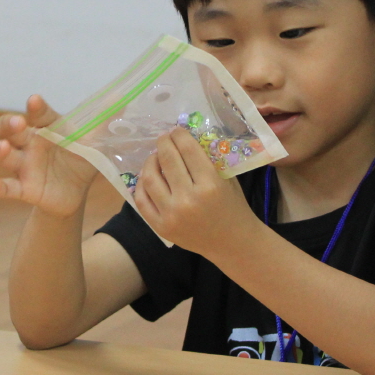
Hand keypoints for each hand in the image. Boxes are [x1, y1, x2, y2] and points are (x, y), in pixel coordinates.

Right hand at [0, 96, 97, 217]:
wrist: (76, 192)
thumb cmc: (80, 158)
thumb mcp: (93, 141)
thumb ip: (104, 121)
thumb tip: (123, 97)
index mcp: (46, 127)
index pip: (39, 114)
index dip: (36, 107)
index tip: (35, 100)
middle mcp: (29, 143)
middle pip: (9, 129)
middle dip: (9, 124)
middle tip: (18, 123)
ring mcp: (23, 165)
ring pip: (1, 155)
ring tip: (3, 149)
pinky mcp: (23, 188)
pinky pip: (6, 187)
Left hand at [131, 129, 255, 256]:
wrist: (231, 243)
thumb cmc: (233, 207)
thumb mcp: (226, 180)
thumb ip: (207, 160)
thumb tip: (185, 139)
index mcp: (210, 185)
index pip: (187, 150)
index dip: (179, 135)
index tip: (175, 130)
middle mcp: (188, 199)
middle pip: (167, 160)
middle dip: (163, 143)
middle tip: (163, 138)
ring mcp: (171, 215)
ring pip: (150, 178)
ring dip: (150, 162)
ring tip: (155, 157)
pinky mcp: (160, 227)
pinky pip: (142, 200)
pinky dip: (141, 185)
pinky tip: (147, 177)